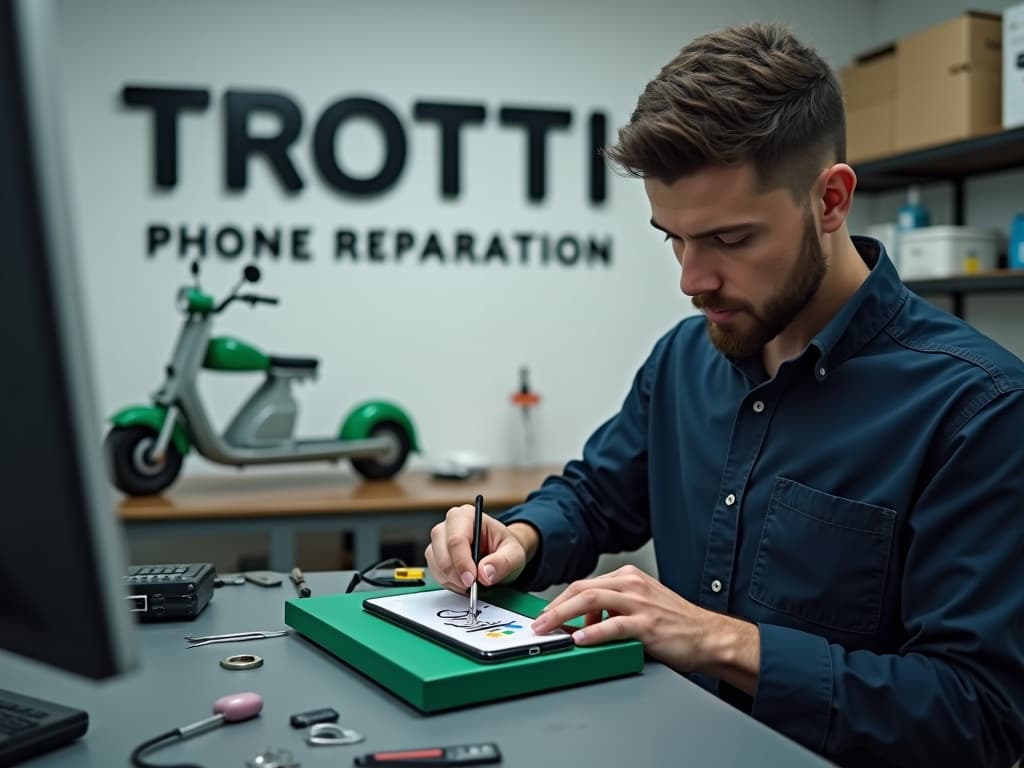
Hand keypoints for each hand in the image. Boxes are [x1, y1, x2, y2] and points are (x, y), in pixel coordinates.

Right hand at [425, 505, 537, 593]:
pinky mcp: (435, 554)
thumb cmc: (504, 546)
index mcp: (468, 516)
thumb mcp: (514, 553)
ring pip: (435, 562)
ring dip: (451, 579)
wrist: (501, 552)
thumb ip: (502, 562)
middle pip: (441, 550)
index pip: (456, 539)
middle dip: (455, 573)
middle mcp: (450, 525)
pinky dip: (448, 582)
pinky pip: (435, 572)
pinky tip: (462, 582)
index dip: (462, 562)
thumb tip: (485, 573)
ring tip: (471, 583)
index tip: (472, 579)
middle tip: (472, 586)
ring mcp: (440, 540)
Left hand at [531, 565, 759, 692]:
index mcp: (629, 578)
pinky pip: (614, 626)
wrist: (709, 636)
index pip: (584, 585)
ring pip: (591, 602)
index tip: (545, 615)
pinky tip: (579, 640)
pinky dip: (593, 632)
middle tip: (537, 624)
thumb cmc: (676, 624)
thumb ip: (613, 608)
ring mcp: (640, 604)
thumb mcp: (642, 605)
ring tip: (548, 629)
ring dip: (563, 616)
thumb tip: (580, 624)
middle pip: (582, 590)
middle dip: (554, 607)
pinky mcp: (648, 625)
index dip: (560, 601)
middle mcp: (632, 585)